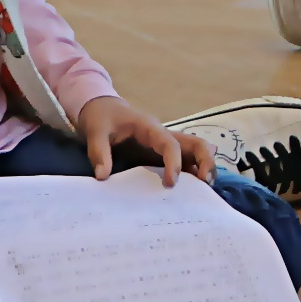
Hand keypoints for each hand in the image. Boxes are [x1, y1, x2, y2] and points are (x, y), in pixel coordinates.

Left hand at [76, 94, 210, 184]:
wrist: (102, 109)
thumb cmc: (102, 118)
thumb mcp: (95, 132)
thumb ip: (99, 152)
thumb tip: (103, 176)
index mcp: (150, 127)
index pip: (170, 143)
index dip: (174, 162)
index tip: (171, 183)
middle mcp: (164, 135)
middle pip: (196, 144)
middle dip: (206, 161)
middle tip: (205, 184)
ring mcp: (165, 144)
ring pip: (195, 152)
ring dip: (204, 168)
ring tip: (205, 190)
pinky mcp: (162, 154)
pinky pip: (185, 161)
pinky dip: (193, 174)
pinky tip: (193, 192)